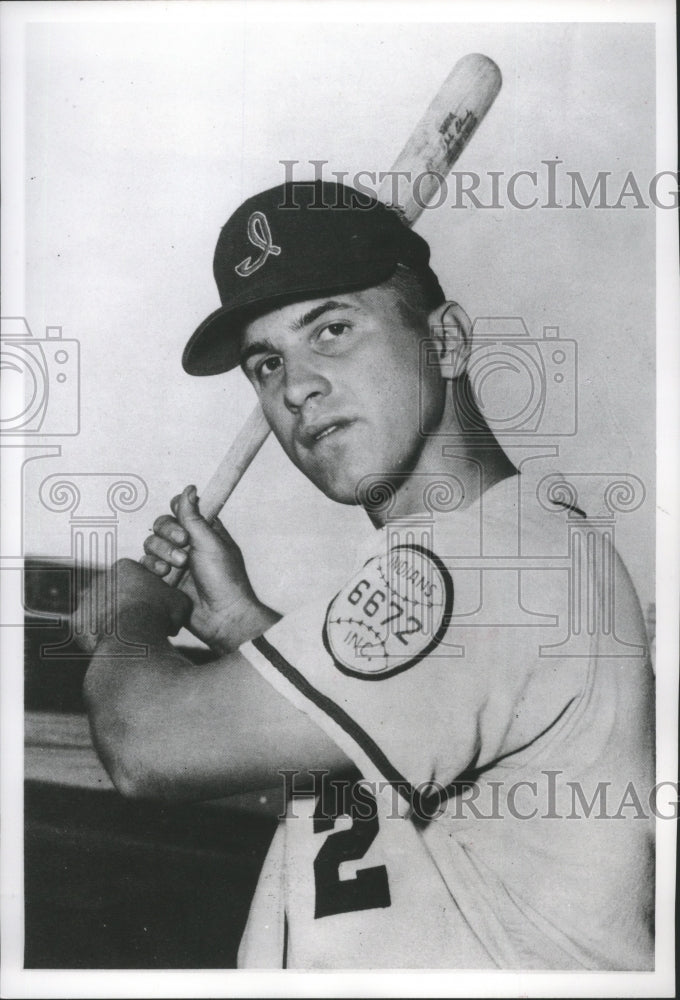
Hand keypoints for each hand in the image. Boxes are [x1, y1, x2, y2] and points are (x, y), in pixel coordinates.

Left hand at [74, 558, 190, 653]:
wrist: (133, 637)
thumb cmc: (158, 615)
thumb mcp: (180, 601)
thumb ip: (174, 598)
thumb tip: (173, 607)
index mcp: (126, 567)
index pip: (137, 579)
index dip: (150, 595)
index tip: (158, 609)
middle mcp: (101, 578)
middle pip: (117, 592)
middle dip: (129, 606)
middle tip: (144, 624)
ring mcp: (87, 599)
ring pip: (102, 610)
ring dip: (113, 621)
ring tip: (130, 639)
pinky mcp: (78, 621)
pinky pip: (89, 630)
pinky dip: (99, 638)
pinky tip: (114, 646)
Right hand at [141, 485, 270, 650]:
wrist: (222, 617)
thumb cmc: (224, 579)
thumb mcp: (210, 542)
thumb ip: (194, 516)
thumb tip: (189, 488)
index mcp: (204, 530)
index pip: (181, 508)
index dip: (177, 511)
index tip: (184, 522)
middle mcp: (188, 543)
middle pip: (161, 524)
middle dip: (169, 535)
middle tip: (184, 548)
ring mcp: (174, 562)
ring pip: (151, 544)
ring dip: (161, 552)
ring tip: (178, 567)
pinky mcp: (163, 580)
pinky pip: (145, 564)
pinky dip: (152, 567)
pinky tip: (163, 576)